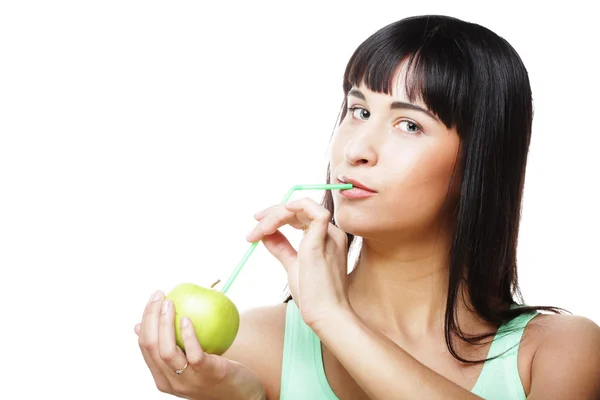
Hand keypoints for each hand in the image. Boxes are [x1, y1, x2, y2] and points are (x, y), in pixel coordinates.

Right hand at [134, 291, 264, 399]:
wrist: (242, 395)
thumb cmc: (214, 373)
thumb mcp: (190, 362)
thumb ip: (172, 346)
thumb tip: (147, 321)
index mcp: (162, 377)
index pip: (145, 346)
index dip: (146, 319)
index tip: (154, 298)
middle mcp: (172, 382)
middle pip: (151, 347)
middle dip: (152, 317)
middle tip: (160, 295)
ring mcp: (189, 381)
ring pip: (167, 352)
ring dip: (165, 324)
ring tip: (170, 303)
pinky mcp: (210, 375)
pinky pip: (194, 354)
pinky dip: (188, 335)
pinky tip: (187, 319)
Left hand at [246, 197, 350, 331]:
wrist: (326, 315)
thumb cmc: (313, 296)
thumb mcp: (293, 265)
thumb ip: (281, 248)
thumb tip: (266, 234)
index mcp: (327, 238)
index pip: (302, 215)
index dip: (279, 216)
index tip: (259, 226)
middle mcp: (331, 233)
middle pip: (299, 209)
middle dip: (272, 214)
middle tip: (253, 228)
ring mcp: (329, 235)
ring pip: (301, 208)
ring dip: (275, 215)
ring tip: (258, 230)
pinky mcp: (322, 239)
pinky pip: (312, 210)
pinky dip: (292, 208)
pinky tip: (273, 219)